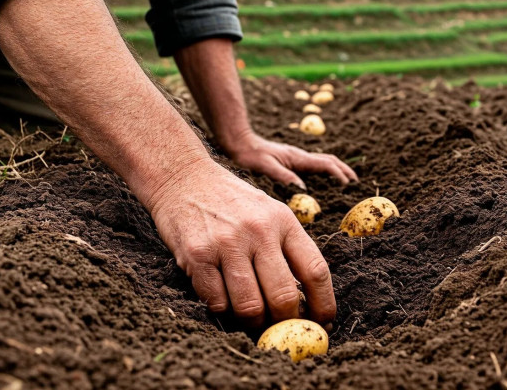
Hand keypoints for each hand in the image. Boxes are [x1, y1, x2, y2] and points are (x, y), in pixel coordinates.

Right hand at [148, 159, 336, 326]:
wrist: (183, 177)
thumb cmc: (230, 202)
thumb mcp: (269, 212)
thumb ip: (286, 248)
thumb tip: (305, 301)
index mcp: (283, 221)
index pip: (316, 271)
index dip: (323, 305)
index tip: (323, 323)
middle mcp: (258, 231)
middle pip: (283, 296)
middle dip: (285, 323)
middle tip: (281, 329)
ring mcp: (226, 243)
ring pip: (249, 306)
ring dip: (252, 322)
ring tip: (250, 318)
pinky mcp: (197, 255)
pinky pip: (216, 302)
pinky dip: (222, 311)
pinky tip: (223, 300)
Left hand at [225, 132, 357, 188]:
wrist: (240, 142)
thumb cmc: (249, 155)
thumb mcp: (264, 167)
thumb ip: (282, 176)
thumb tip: (301, 187)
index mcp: (296, 157)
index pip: (324, 164)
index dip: (338, 174)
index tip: (347, 184)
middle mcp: (299, 156)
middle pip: (328, 160)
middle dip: (343, 170)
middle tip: (355, 182)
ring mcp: (296, 157)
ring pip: (323, 161)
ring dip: (337, 168)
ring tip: (347, 179)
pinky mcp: (291, 159)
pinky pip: (314, 164)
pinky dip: (326, 169)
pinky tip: (324, 177)